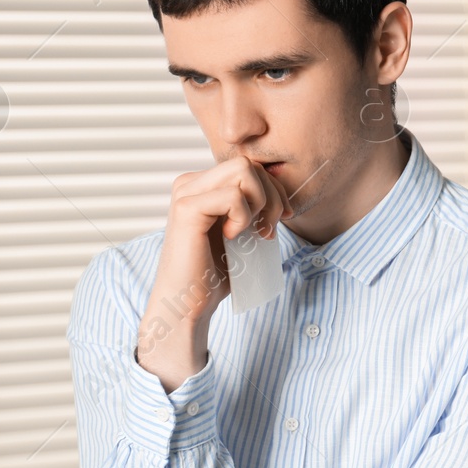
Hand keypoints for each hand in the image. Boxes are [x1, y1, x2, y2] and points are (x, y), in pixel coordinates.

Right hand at [137, 156, 294, 390]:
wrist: (189, 303)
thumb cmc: (215, 272)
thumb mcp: (243, 230)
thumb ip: (253, 206)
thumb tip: (281, 190)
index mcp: (202, 185)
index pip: (250, 167)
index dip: (275, 189)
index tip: (281, 219)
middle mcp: (190, 183)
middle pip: (249, 163)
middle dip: (273, 195)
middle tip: (269, 229)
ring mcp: (186, 193)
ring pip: (243, 171)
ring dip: (261, 203)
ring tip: (255, 232)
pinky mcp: (186, 208)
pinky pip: (232, 196)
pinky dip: (243, 216)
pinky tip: (233, 237)